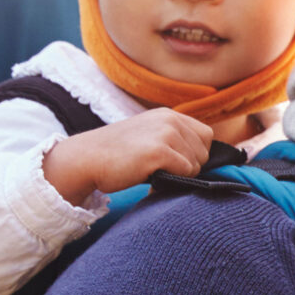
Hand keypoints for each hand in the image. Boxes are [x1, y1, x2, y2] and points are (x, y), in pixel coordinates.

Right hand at [42, 108, 216, 203]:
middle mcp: (170, 119)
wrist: (87, 158)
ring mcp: (166, 133)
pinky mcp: (160, 151)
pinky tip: (151, 177)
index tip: (176, 163)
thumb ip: (173, 141)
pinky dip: (173, 180)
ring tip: (154, 172)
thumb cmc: (118, 155)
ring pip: (197, 164)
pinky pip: (186, 172)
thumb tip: (203, 163)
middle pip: (204, 152)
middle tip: (162, 170)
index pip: (206, 135)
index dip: (196, 154)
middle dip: (189, 167)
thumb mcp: (149, 136)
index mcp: (168, 114)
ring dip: (180, 175)